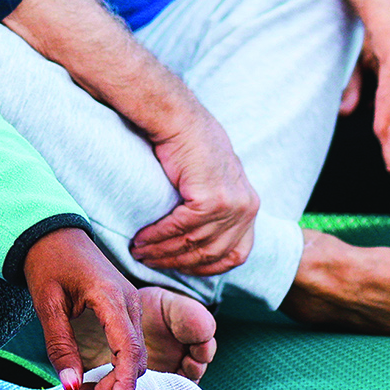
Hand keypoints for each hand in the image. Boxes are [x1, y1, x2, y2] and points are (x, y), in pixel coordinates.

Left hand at [21, 228, 148, 389]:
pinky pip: (127, 349)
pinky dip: (112, 371)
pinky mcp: (124, 313)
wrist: (53, 234)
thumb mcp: (47, 305)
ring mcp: (131, 308)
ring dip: (110, 384)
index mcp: (112, 298)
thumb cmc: (48, 262)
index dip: (124, 386)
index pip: (128, 351)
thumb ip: (60, 347)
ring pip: (133, 360)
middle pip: (134, 362)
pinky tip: (88, 382)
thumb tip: (71, 389)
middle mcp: (130, 304)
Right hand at [128, 110, 257, 276]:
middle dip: (178, 262)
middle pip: (212, 253)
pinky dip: (158, 236)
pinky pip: (181, 228)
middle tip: (150, 262)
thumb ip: (215, 209)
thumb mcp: (215, 181)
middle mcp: (248, 208)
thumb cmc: (192, 148)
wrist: (181, 120)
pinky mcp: (213, 199)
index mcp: (250, 206)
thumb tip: (199, 243)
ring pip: (194, 243)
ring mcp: (233, 204)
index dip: (208, 268)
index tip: (181, 269)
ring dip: (163, 251)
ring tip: (139, 252)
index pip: (236, 254)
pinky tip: (142, 239)